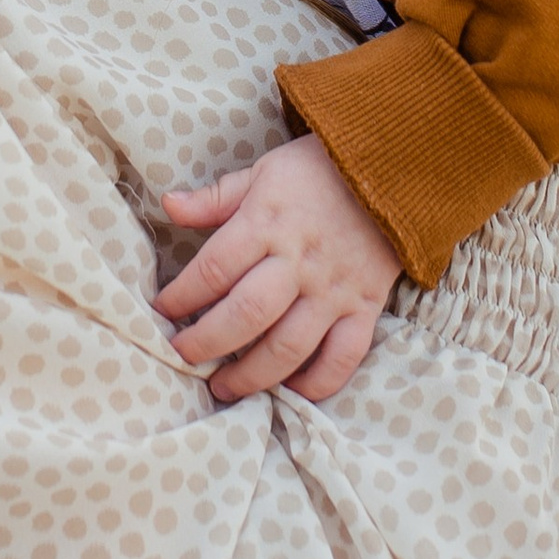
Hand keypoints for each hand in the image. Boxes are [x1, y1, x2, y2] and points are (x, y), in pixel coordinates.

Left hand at [157, 133, 402, 404]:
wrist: (397, 168)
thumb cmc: (320, 169)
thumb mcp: (264, 172)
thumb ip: (217, 197)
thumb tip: (168, 206)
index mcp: (268, 223)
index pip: (214, 269)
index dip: (181, 296)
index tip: (162, 311)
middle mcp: (299, 261)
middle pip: (246, 314)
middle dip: (206, 343)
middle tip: (183, 356)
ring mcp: (334, 289)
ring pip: (288, 346)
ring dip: (251, 375)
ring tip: (224, 388)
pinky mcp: (365, 307)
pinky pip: (342, 357)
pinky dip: (316, 382)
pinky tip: (290, 390)